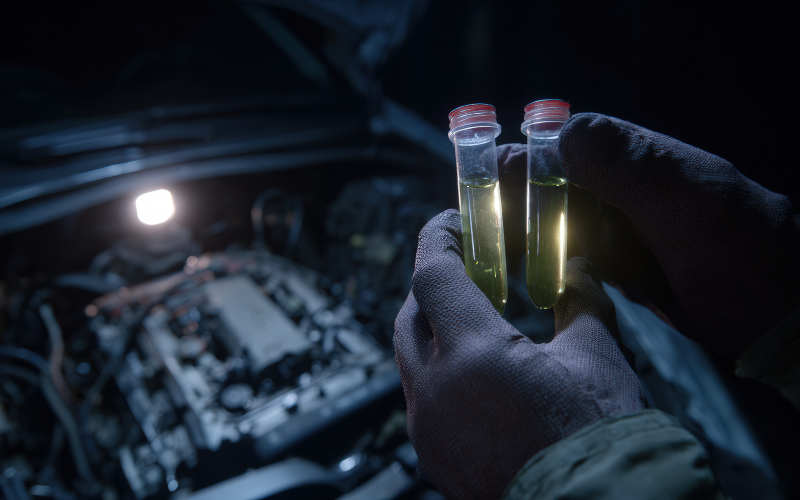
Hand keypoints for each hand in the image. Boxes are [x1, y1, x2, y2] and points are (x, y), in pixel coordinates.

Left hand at [394, 210, 645, 499]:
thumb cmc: (602, 441)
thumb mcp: (598, 357)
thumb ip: (581, 302)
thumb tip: (577, 270)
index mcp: (472, 356)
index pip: (432, 275)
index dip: (438, 240)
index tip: (450, 224)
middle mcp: (435, 393)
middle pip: (409, 316)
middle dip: (430, 286)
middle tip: (463, 270)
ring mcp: (429, 431)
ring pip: (410, 361)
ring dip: (432, 332)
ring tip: (472, 321)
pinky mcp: (435, 459)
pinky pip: (422, 402)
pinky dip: (439, 375)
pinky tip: (475, 375)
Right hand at [498, 114, 799, 357]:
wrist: (778, 315)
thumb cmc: (742, 252)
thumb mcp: (689, 201)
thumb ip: (630, 165)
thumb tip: (558, 134)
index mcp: (635, 159)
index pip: (560, 146)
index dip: (519, 163)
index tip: (483, 187)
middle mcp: (623, 186)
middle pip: (549, 184)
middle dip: (511, 203)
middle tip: (476, 232)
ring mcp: (622, 226)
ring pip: (555, 220)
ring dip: (522, 235)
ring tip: (488, 256)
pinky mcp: (622, 262)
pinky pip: (573, 253)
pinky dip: (546, 260)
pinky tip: (524, 276)